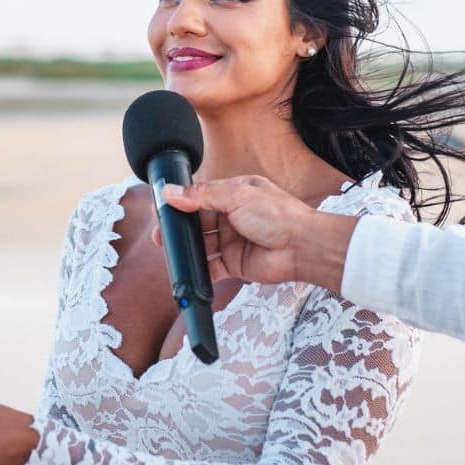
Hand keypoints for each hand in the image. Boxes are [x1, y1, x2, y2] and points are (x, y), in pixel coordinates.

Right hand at [157, 175, 357, 291]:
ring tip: (173, 254)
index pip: (200, 197)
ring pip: (202, 246)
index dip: (181, 204)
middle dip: (180, 230)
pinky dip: (199, 272)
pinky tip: (188, 273)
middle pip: (198, 223)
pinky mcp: (235, 263)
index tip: (163, 210)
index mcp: (234, 194)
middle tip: (162, 237)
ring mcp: (233, 241)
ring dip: (188, 251)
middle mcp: (232, 217)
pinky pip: (212, 268)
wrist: (302, 246)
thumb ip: (201, 195)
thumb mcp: (236, 196)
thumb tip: (171, 192)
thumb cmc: (278, 215)